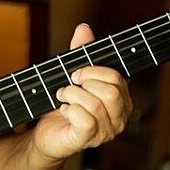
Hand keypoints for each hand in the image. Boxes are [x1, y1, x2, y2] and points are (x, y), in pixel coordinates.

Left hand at [27, 23, 131, 164]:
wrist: (47, 133)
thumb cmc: (65, 105)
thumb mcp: (73, 76)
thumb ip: (81, 53)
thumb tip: (84, 28)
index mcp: (121, 100)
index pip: (117, 78)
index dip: (93, 70)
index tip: (76, 73)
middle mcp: (119, 118)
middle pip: (111, 91)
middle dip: (84, 82)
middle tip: (69, 85)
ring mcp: (106, 132)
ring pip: (95, 104)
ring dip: (71, 95)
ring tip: (62, 97)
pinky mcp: (88, 140)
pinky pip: (85, 120)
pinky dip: (69, 109)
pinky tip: (64, 110)